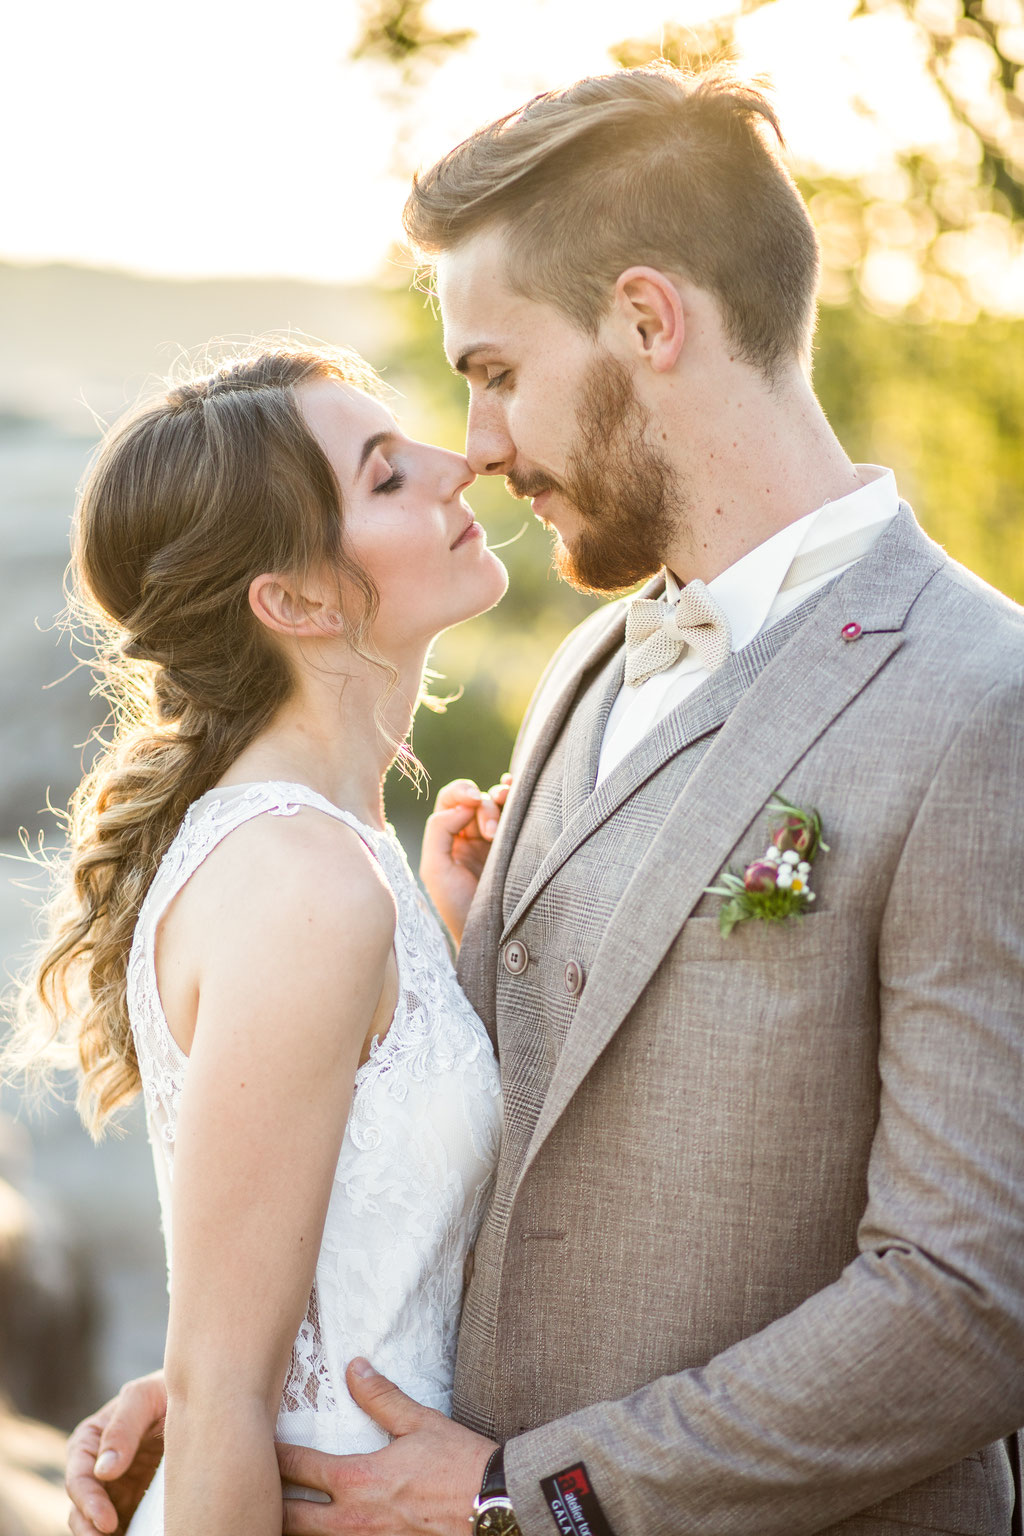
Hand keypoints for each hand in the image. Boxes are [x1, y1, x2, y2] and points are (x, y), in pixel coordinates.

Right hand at [66, 1371, 165, 1535]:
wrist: (198, 1398)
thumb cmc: (165, 1391)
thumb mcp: (145, 1396)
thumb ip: (124, 1426)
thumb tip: (103, 1471)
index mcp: (90, 1441)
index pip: (79, 1479)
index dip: (89, 1503)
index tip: (107, 1522)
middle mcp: (97, 1469)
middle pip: (81, 1510)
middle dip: (91, 1530)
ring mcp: (115, 1489)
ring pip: (97, 1525)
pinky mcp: (135, 1503)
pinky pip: (125, 1527)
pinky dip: (127, 1534)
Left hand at [277, 1358, 495, 1534]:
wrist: (495, 1509)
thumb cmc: (459, 1465)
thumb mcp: (420, 1423)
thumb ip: (381, 1398)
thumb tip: (353, 1369)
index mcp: (358, 1479)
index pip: (297, 1467)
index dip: (272, 1456)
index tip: (256, 1445)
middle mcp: (352, 1519)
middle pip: (288, 1518)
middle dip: (268, 1503)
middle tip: (255, 1486)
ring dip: (293, 1527)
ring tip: (280, 1512)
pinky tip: (322, 1529)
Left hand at [420, 775, 511, 944]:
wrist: (490, 933)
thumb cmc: (457, 906)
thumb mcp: (435, 869)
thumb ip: (438, 830)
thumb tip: (463, 804)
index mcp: (447, 838)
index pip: (451, 801)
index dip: (461, 791)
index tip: (473, 799)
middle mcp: (469, 835)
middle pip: (477, 801)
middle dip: (484, 808)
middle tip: (491, 833)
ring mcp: (495, 840)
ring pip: (498, 804)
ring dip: (502, 801)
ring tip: (505, 816)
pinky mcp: (518, 845)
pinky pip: (517, 812)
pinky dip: (517, 796)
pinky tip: (518, 790)